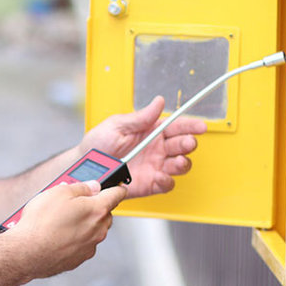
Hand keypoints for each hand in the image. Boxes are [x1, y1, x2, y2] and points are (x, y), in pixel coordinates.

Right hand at [8, 181, 126, 277]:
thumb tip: (92, 186)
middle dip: (94, 206)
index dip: (116, 186)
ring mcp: (89, 246)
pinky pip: (82, 243)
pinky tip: (56, 234)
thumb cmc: (41, 222)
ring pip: (93, 229)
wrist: (26, 252)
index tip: (116, 184)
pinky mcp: (78, 259)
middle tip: (74, 201)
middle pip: (105, 213)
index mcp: (98, 210)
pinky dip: (74, 238)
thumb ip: (81, 187)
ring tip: (59, 219)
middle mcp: (98, 230)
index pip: (117, 194)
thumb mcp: (59, 192)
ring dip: (83, 223)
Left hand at [78, 96, 206, 197]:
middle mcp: (157, 149)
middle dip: (188, 143)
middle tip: (187, 143)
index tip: (200, 126)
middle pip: (182, 145)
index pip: (175, 126)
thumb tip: (159, 101)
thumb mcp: (117, 125)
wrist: (86, 167)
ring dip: (183, 163)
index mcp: (151, 131)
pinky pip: (166, 184)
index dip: (190, 125)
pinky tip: (162, 176)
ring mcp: (155, 166)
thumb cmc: (98, 144)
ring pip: (180, 165)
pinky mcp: (150, 184)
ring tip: (177, 161)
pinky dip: (168, 181)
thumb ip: (140, 117)